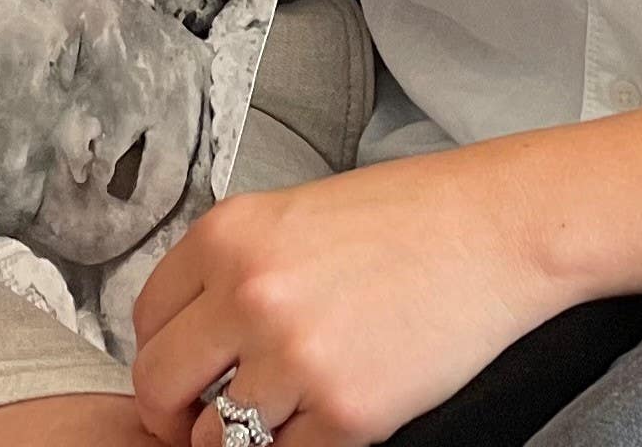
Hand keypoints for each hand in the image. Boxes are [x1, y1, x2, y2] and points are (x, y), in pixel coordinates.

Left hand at [128, 159, 560, 446]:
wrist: (497, 229)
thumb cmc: (409, 218)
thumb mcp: (293, 217)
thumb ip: (233, 270)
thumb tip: (191, 338)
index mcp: (228, 236)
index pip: (143, 322)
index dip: (163, 355)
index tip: (183, 373)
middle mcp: (249, 295)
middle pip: (159, 387)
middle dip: (177, 412)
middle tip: (204, 416)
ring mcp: (296, 358)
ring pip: (215, 439)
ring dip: (240, 436)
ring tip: (283, 410)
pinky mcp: (347, 413)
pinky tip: (328, 416)